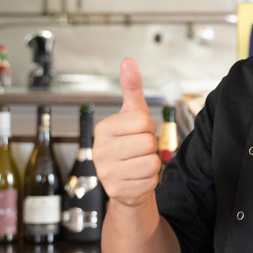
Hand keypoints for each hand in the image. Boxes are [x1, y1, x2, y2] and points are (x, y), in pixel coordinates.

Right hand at [94, 58, 160, 207]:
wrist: (125, 180)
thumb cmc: (131, 142)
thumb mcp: (132, 114)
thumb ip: (131, 88)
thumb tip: (128, 61)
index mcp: (103, 129)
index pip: (143, 121)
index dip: (148, 127)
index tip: (138, 131)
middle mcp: (100, 151)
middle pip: (148, 143)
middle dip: (151, 146)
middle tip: (139, 149)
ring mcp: (107, 173)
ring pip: (152, 162)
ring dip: (152, 163)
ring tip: (138, 162)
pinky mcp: (118, 191)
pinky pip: (151, 180)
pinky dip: (150, 179)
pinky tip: (137, 177)